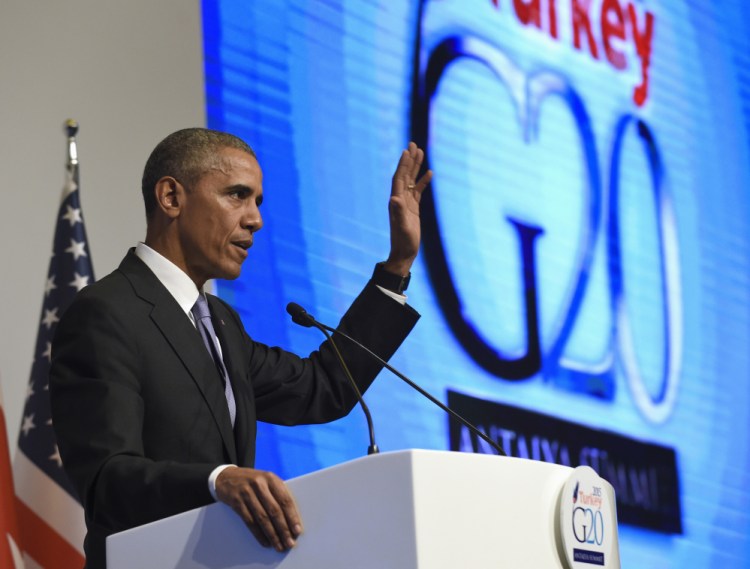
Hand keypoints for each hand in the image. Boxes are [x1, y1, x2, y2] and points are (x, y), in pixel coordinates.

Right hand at [215, 467, 302, 551]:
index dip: (292, 517)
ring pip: (262, 518)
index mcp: (271, 478)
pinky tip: (265, 542)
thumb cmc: (252, 482)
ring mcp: (246, 493)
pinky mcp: (236, 502)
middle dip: (283, 529)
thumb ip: (277, 495)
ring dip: (272, 535)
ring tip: (279, 546)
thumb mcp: (266, 482)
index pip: (285, 500)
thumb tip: (291, 520)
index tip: (297, 531)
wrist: (226, 477)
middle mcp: (259, 484)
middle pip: (274, 510)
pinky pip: (249, 521)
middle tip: (289, 543)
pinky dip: (258, 534)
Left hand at [384, 142, 432, 275]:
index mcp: (395, 201)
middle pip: (405, 174)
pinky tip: (429, 173)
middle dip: (409, 160)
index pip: (399, 178)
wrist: (404, 252)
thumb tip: (394, 198)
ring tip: (421, 151)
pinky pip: (418, 191)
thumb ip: (398, 212)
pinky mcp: (413, 208)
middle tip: (413, 144)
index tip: (407, 150)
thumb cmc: (403, 241)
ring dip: (416, 166)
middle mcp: (399, 199)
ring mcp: (407, 203)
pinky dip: (423, 181)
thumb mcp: (402, 226)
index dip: (403, 164)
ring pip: (411, 180)